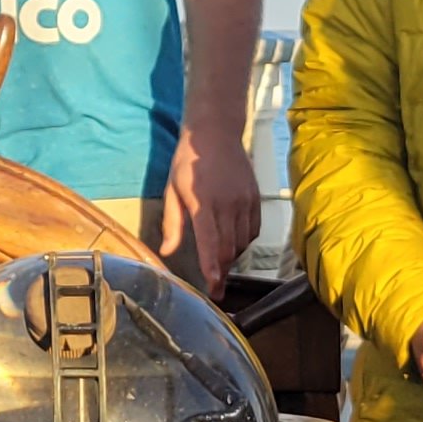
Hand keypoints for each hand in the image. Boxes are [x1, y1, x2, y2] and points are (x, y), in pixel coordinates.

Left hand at [159, 122, 259, 285]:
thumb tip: (167, 252)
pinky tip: (234, 244)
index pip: (210, 242)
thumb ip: (172, 223)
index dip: (212, 267)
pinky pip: (253, 231)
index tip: (214, 287)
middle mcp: (227, 204)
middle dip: (222, 271)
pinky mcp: (256, 198)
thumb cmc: (188, 162)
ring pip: (242, 242)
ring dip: (232, 257)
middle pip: (228, 248)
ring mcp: (245, 201)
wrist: (215, 133)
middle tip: (216, 288)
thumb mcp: (172, 190)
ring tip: (221, 264)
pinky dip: (244, 243)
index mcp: (203, 202)